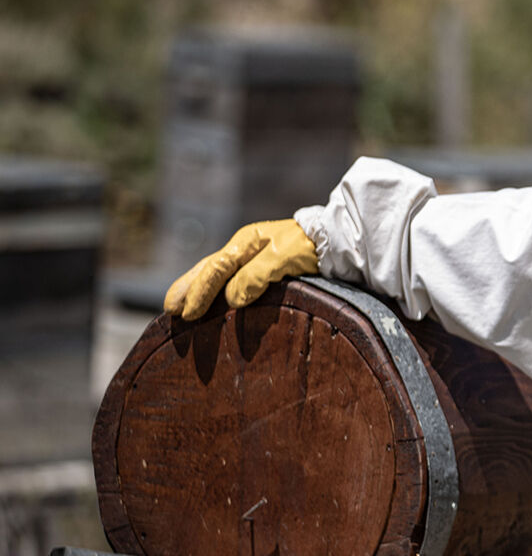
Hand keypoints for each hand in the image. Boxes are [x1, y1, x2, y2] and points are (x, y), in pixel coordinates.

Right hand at [164, 219, 318, 320]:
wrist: (336, 240)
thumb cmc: (310, 247)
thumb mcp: (285, 258)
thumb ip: (258, 275)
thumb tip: (232, 300)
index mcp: (245, 243)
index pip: (215, 269)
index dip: (199, 293)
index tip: (187, 315)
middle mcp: (243, 249)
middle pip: (206, 270)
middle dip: (186, 290)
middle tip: (169, 311)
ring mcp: (251, 258)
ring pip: (214, 274)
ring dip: (195, 291)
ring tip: (178, 309)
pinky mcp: (262, 270)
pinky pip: (229, 281)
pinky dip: (214, 292)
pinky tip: (210, 304)